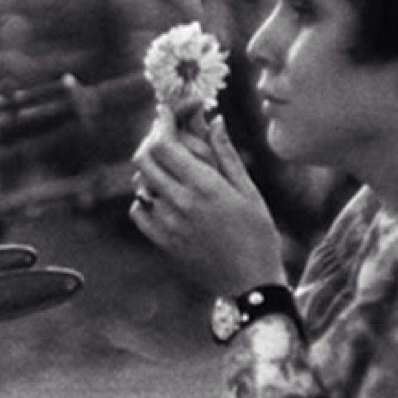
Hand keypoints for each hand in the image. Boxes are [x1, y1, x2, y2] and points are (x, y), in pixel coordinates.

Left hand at [130, 115, 285, 296]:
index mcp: (205, 187)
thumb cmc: (258, 234)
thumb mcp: (249, 190)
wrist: (251, 283)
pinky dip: (144, 199)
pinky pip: (138, 212)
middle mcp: (180, 203)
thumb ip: (226, 154)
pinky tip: (162, 197)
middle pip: (144, 159)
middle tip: (165, 136)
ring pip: (140, 184)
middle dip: (151, 141)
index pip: (165, 145)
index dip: (162, 124)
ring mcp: (167, 224)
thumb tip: (214, 119)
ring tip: (169, 167)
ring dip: (150, 170)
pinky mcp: (162, 242)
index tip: (167, 113)